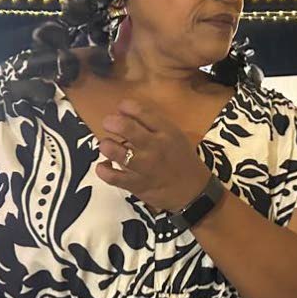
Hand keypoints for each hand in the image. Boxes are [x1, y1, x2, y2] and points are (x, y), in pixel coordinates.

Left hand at [95, 100, 213, 211]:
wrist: (193, 191)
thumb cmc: (182, 160)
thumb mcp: (175, 136)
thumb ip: (154, 124)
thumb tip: (125, 113)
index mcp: (166, 132)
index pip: (141, 111)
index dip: (125, 106)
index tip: (120, 109)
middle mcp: (155, 147)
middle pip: (125, 128)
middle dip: (111, 122)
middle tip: (108, 124)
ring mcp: (145, 167)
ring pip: (115, 152)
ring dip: (106, 145)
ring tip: (107, 145)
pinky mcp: (137, 184)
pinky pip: (112, 176)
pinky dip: (103, 169)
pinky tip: (105, 165)